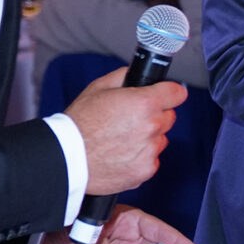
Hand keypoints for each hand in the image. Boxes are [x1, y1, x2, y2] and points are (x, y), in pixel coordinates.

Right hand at [63, 70, 185, 194]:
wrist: (65, 158)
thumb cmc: (78, 123)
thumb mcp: (98, 88)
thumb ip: (125, 76)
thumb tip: (140, 73)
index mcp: (144, 103)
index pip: (177, 93)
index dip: (169, 93)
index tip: (166, 96)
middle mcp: (151, 126)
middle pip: (169, 117)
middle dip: (155, 116)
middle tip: (130, 120)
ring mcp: (150, 150)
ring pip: (160, 140)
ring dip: (148, 138)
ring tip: (121, 139)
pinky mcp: (145, 170)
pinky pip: (152, 160)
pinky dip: (140, 158)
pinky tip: (120, 155)